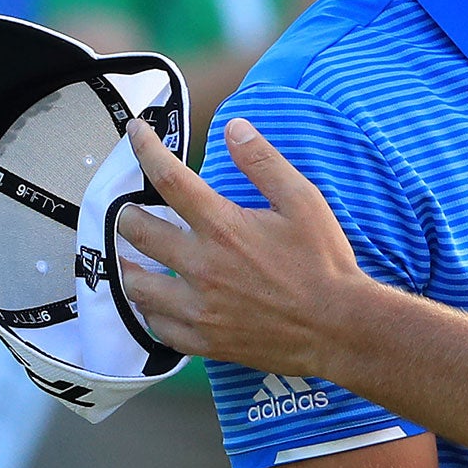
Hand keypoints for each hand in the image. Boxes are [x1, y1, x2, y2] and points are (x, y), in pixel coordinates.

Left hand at [114, 117, 368, 376]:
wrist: (340, 328)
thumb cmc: (325, 263)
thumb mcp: (305, 202)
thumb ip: (265, 163)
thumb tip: (235, 127)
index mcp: (223, 227)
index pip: (168, 178)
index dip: (145, 148)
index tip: (136, 133)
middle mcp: (202, 266)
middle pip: (136, 232)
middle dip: (127, 214)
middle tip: (132, 210)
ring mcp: (199, 307)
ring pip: (135, 285)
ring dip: (128, 265)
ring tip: (134, 258)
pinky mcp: (204, 340)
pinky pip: (157, 326)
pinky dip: (150, 311)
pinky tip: (158, 301)